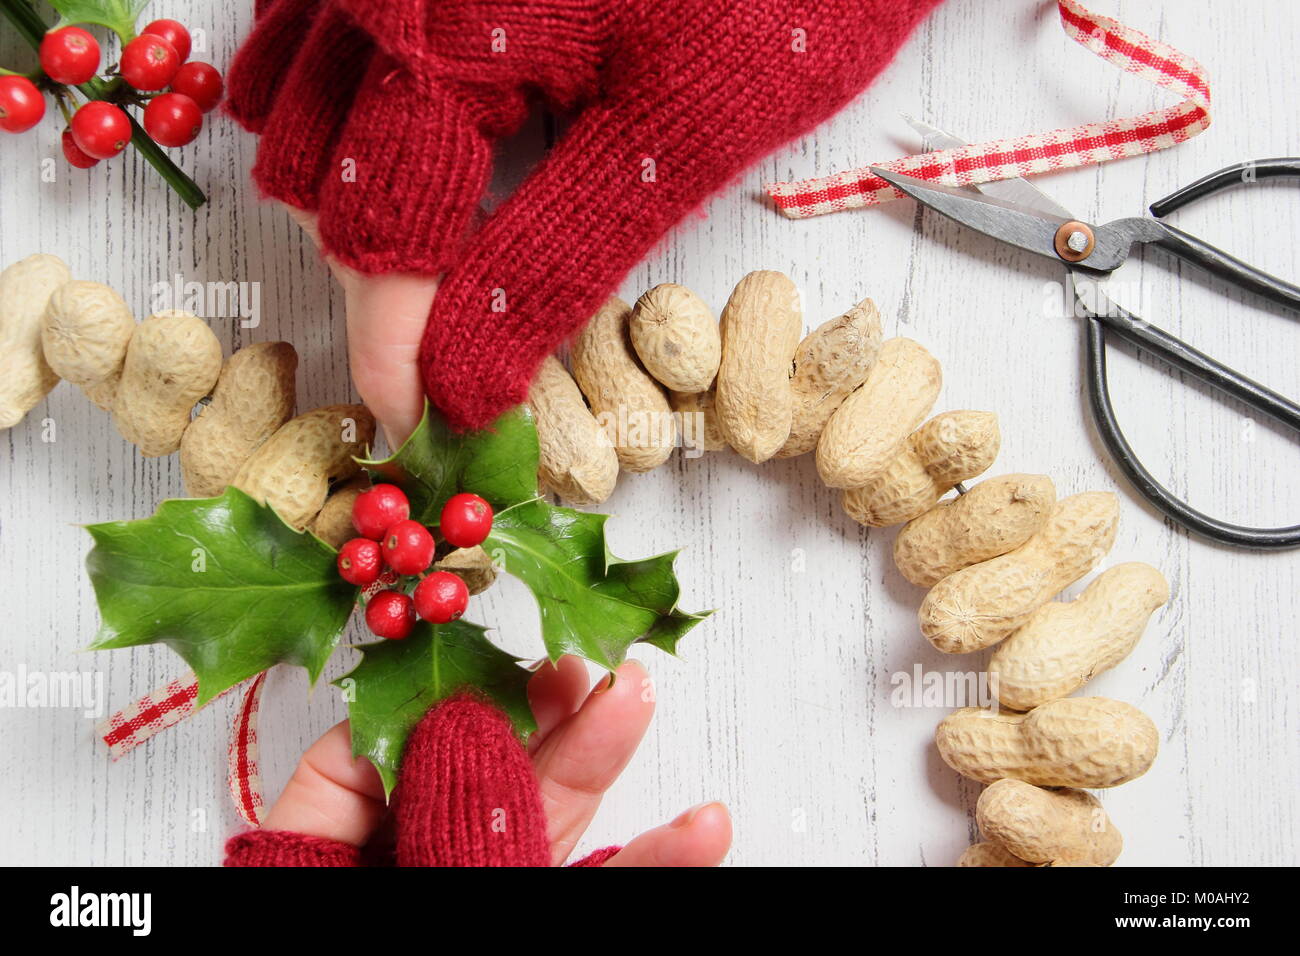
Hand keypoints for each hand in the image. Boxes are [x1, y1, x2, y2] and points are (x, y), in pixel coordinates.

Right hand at [227, 0, 939, 431]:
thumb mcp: (674, 137)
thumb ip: (549, 263)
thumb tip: (460, 391)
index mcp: (430, 36)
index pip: (375, 238)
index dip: (395, 352)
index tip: (426, 429)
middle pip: (322, 187)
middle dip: (390, 284)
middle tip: (466, 347)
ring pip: (303, 117)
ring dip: (362, 201)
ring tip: (454, 253)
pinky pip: (321, 44)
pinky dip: (356, 116)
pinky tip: (424, 147)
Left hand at [264, 657, 731, 865]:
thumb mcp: (320, 888)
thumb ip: (357, 805)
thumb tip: (408, 718)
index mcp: (336, 862)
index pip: (369, 761)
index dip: (429, 701)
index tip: (484, 659)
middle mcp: (420, 874)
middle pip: (476, 778)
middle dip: (537, 714)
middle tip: (583, 661)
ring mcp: (494, 899)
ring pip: (552, 824)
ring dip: (602, 760)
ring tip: (639, 698)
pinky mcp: (550, 929)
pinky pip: (607, 891)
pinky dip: (659, 864)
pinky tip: (703, 828)